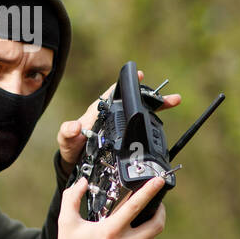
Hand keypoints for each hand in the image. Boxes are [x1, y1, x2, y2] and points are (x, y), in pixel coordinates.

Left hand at [56, 70, 180, 178]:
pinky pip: (140, 129)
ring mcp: (119, 126)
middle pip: (133, 101)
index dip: (126, 83)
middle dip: (151, 95)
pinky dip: (152, 126)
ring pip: (140, 112)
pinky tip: (163, 126)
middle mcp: (111, 115)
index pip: (113, 92)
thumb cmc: (70, 146)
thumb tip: (75, 126)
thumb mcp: (66, 139)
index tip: (140, 75)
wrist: (75, 163)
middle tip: (168, 95)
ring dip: (156, 107)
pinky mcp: (124, 137)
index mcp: (98, 111)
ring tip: (173, 102)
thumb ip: (68, 132)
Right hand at [56, 174, 167, 238]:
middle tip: (157, 204)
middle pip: (156, 224)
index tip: (160, 181)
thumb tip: (82, 182)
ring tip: (140, 223)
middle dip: (160, 211)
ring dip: (149, 228)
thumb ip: (72, 197)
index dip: (150, 190)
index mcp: (111, 230)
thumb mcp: (66, 222)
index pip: (136, 205)